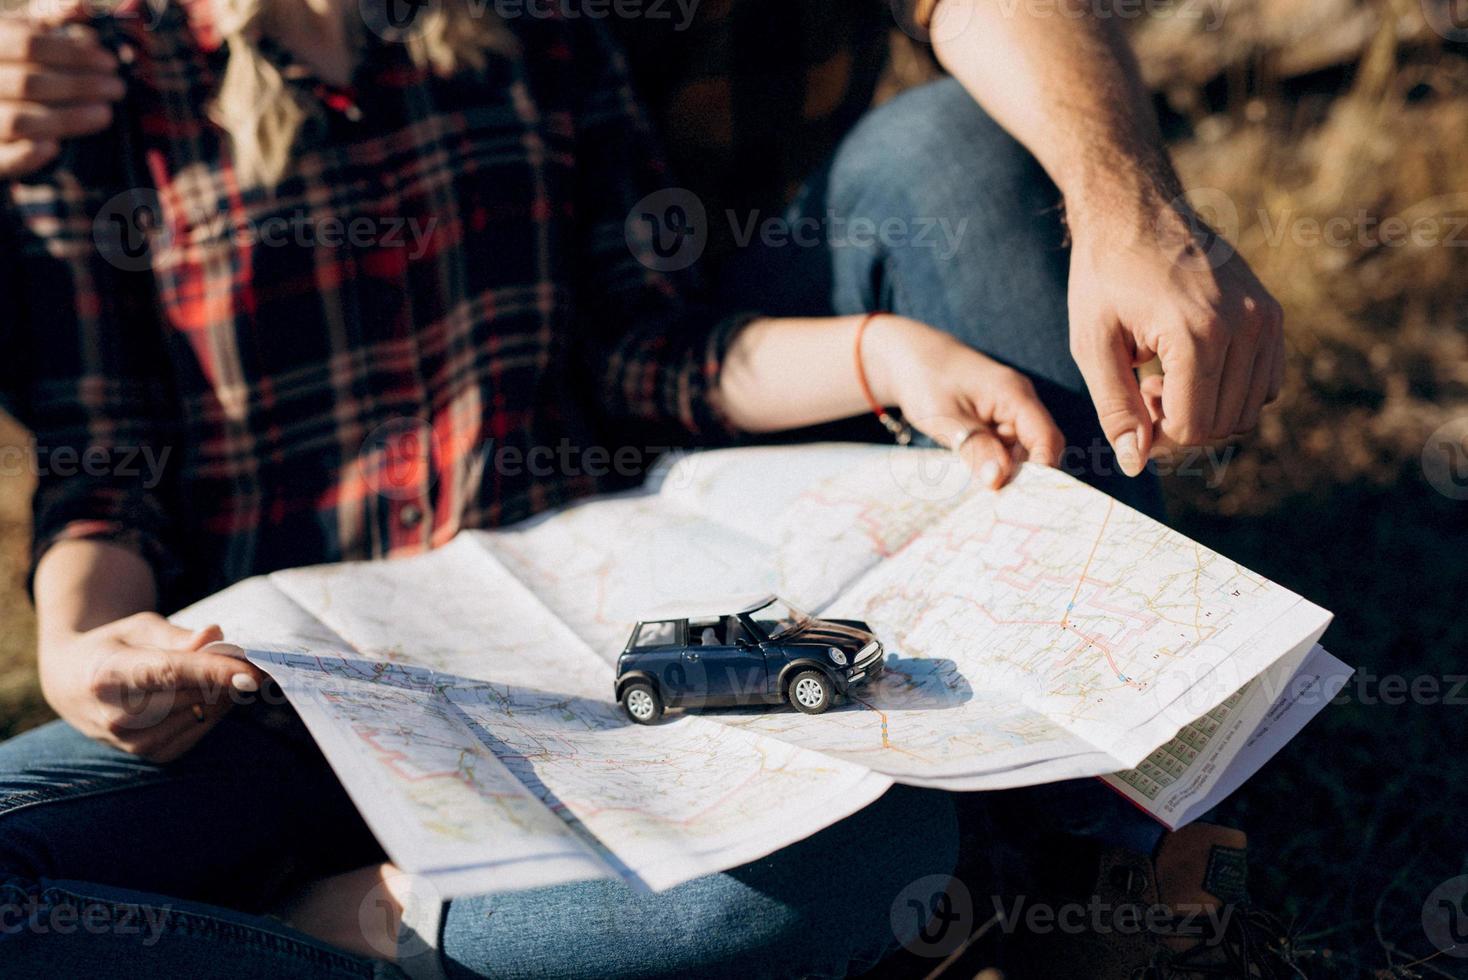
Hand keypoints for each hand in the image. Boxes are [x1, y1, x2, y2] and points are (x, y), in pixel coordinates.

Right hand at [0, 6, 124, 177]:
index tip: (110, 62)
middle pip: (29, 83)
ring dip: (68, 119)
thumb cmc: (12, 62)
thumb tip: (80, 7)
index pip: (28, 43)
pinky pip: (5, 157)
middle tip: (118, 89)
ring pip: (19, 121)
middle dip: (81, 87)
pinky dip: (29, 154)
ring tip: (105, 114)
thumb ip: (51, 19)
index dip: (73, 53)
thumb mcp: (24, 34)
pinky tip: (56, 147)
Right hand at [38, 613, 264, 762]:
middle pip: (192, 695)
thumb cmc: (113, 647)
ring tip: (217, 672)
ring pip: (202, 713)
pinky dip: (213, 709)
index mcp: (108, 674)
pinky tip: (205, 693)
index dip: (213, 673)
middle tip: (250, 658)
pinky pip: (201, 729)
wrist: (72, 685)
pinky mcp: (151, 754)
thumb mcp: (139, 628)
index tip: (253, 673)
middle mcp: (116, 715)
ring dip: (222, 692)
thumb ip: (178, 635)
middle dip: (228, 676)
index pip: (169, 674)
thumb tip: (214, 636)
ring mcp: (132, 741)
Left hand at [866, 315, 1064, 488]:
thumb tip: (999, 482)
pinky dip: (996, 468)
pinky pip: (1005, 451)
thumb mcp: (945, 417)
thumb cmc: (925, 379)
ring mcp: (1009, 414)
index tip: (1025, 501)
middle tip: (1004, 507)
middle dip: (1026, 479)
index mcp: (1015, 395)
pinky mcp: (996, 423)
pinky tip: (982, 484)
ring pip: (1022, 454)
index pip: (1046, 438)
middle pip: (1039, 449)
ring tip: (990, 500)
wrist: (908, 358)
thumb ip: (974, 447)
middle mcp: (1020, 404)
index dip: (1043, 471)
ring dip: (1009, 475)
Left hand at [1066, 196, 1284, 475]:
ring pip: (1248, 410)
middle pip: (1225, 424)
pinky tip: (1190, 365)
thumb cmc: (1103, 273)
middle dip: (1181, 424)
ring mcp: (1265, 317)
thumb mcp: (1092, 345)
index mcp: (1197, 334)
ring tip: (1162, 376)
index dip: (1157, 437)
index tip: (1131, 407)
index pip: (1194, 427)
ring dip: (1206, 409)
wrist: (1134, 208)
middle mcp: (1244, 326)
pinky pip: (1264, 383)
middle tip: (1143, 389)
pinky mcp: (1272, 313)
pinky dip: (1230, 390)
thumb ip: (1115, 409)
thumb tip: (1135, 464)